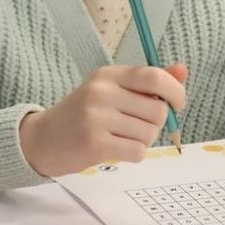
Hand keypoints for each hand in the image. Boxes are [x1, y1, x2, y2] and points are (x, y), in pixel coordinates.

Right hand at [19, 64, 188, 177]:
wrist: (42, 139)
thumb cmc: (82, 115)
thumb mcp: (110, 91)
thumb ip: (147, 82)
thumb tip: (183, 70)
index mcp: (107, 75)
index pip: (154, 77)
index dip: (176, 92)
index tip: (177, 104)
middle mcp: (101, 92)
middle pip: (158, 109)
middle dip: (156, 122)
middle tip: (134, 126)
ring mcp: (96, 118)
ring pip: (150, 133)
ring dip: (143, 140)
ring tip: (120, 137)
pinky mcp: (95, 143)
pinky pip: (137, 151)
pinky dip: (133, 154)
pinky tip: (115, 149)